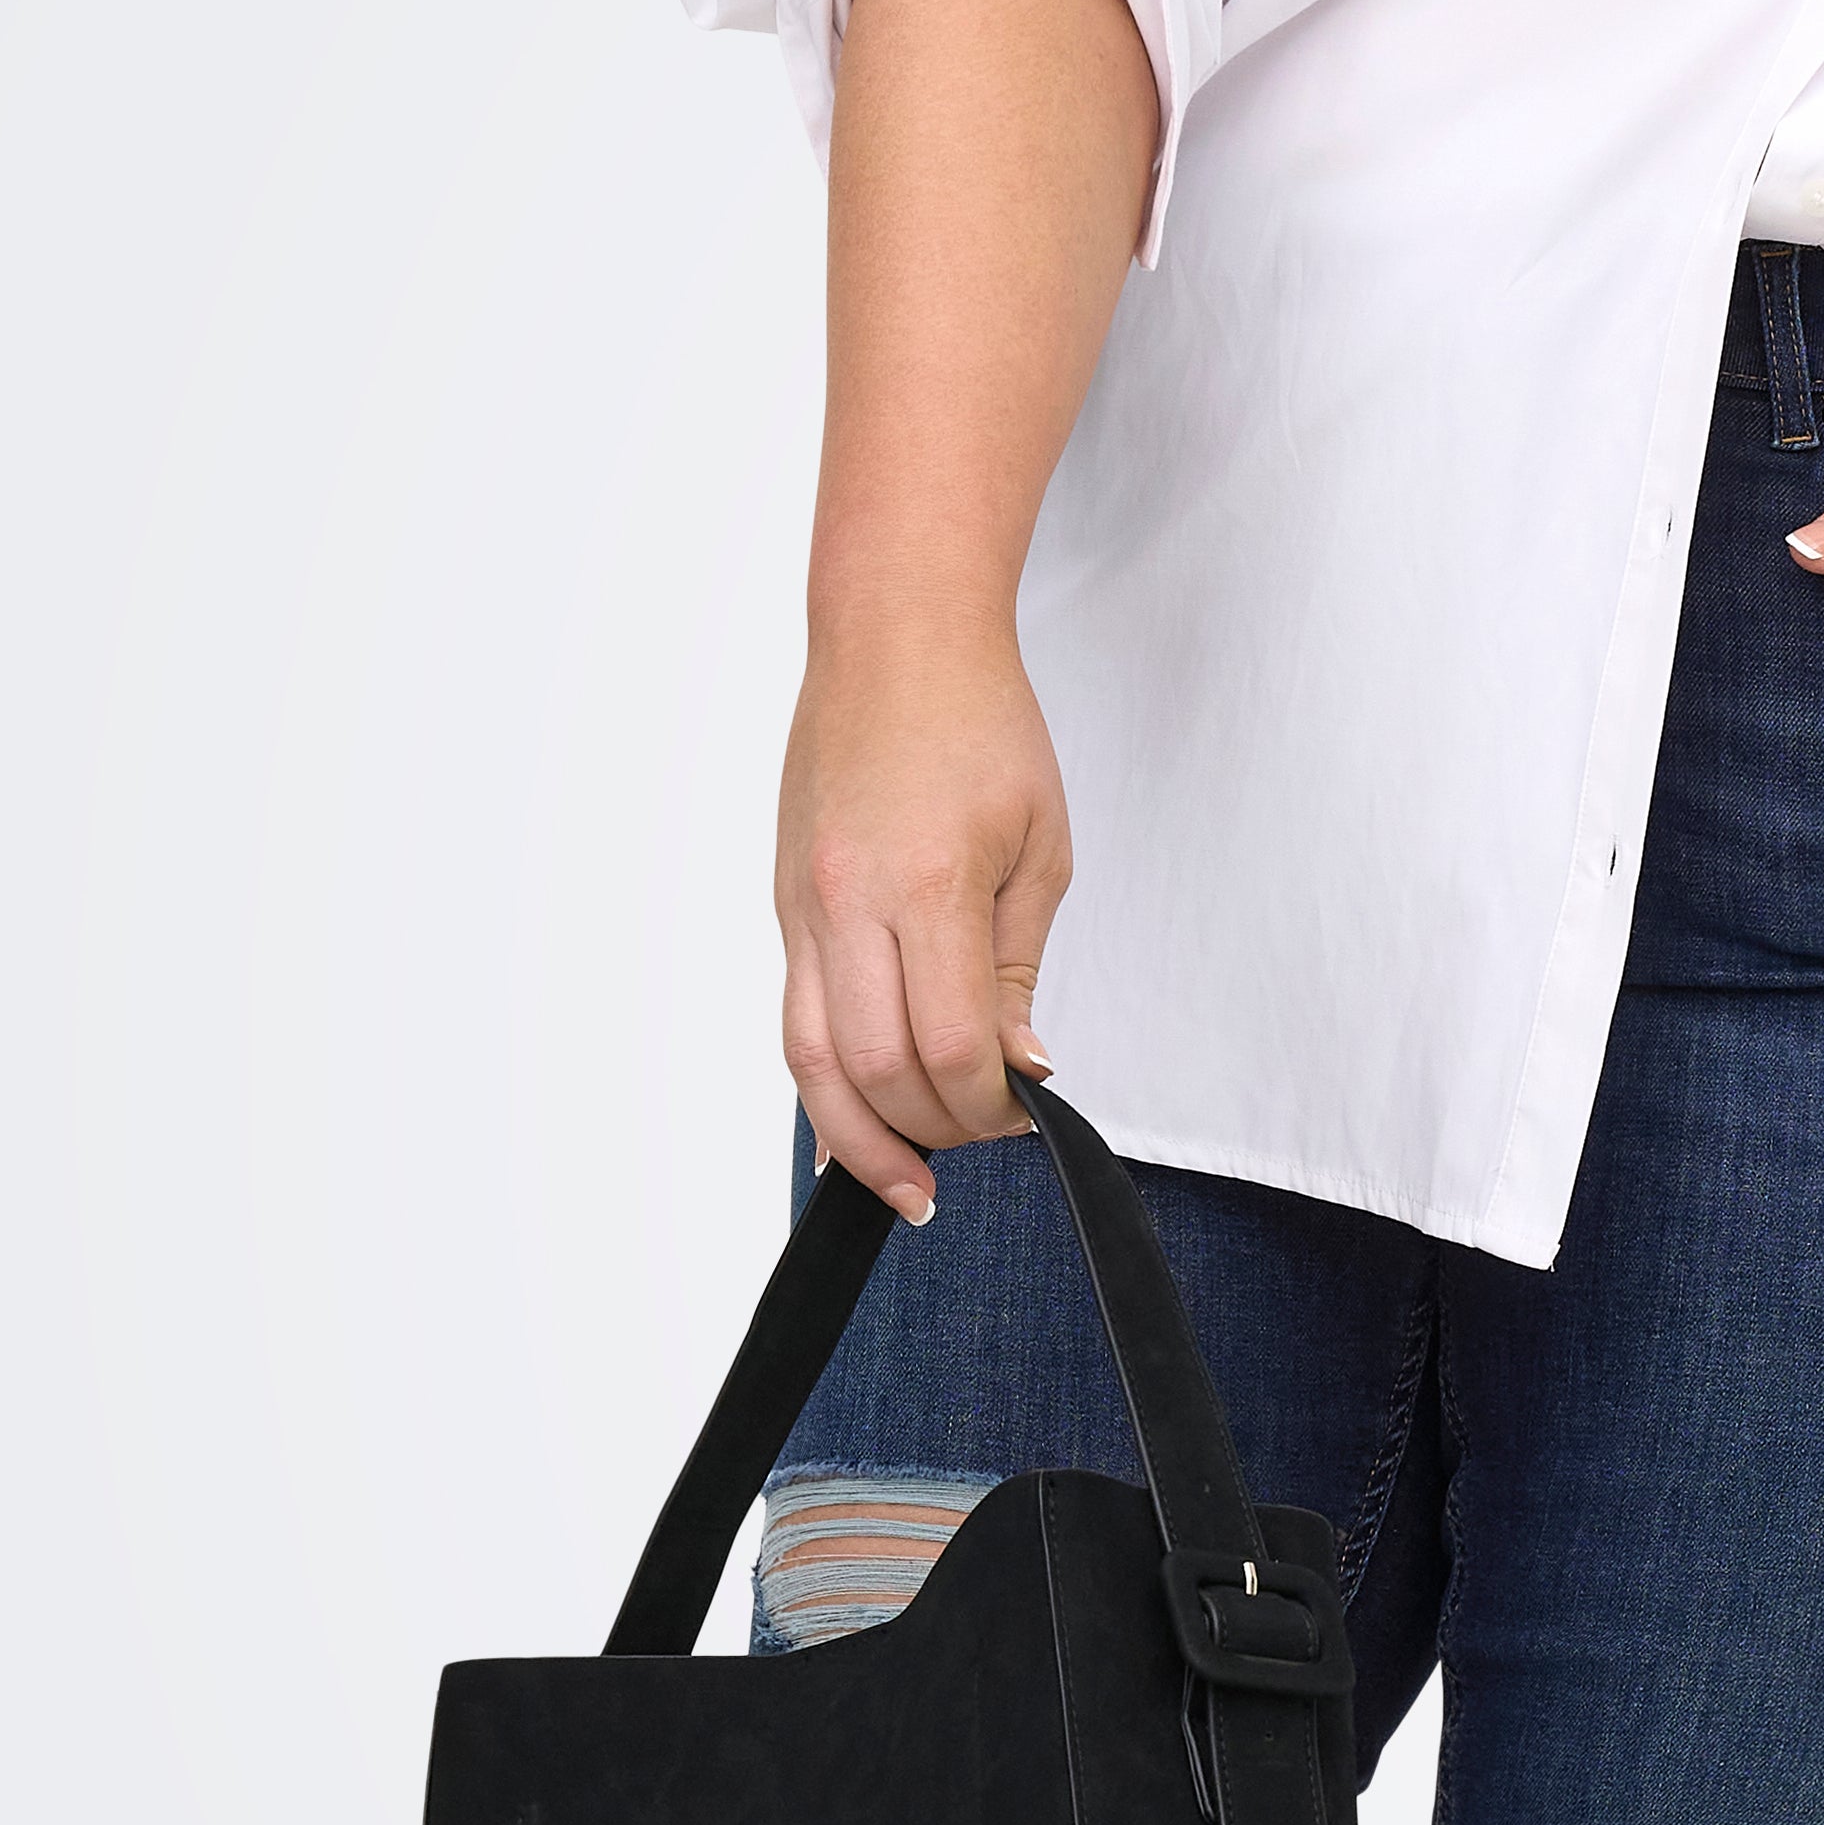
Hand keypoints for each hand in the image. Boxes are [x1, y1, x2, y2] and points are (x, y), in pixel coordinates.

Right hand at [776, 614, 1072, 1221]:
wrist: (893, 639)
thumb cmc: (981, 725)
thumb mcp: (1037, 847)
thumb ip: (1017, 970)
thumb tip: (1018, 1069)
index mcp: (926, 886)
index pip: (949, 1047)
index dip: (990, 1107)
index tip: (1026, 1116)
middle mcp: (846, 904)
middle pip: (876, 1070)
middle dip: (932, 1131)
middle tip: (978, 1148)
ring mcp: (803, 908)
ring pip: (811, 1061)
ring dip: (860, 1137)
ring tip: (904, 1186)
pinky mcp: (786, 906)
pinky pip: (795, 1019)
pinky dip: (822, 1087)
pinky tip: (850, 1131)